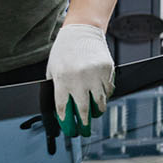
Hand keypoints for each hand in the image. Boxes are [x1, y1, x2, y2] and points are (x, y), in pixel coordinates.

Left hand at [47, 23, 113, 137]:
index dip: (66, 122)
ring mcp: (95, 75)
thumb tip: (60, 110)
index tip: (68, 129)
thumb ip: (56, 89)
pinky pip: (108, 91)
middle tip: (83, 131)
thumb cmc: (64, 51)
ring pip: (99, 103)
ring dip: (96, 112)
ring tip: (93, 115)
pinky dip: (105, 96)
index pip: (63, 108)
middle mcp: (79, 79)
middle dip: (83, 125)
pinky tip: (100, 97)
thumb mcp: (53, 69)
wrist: (82, 30)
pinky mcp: (107, 70)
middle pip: (83, 110)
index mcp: (62, 79)